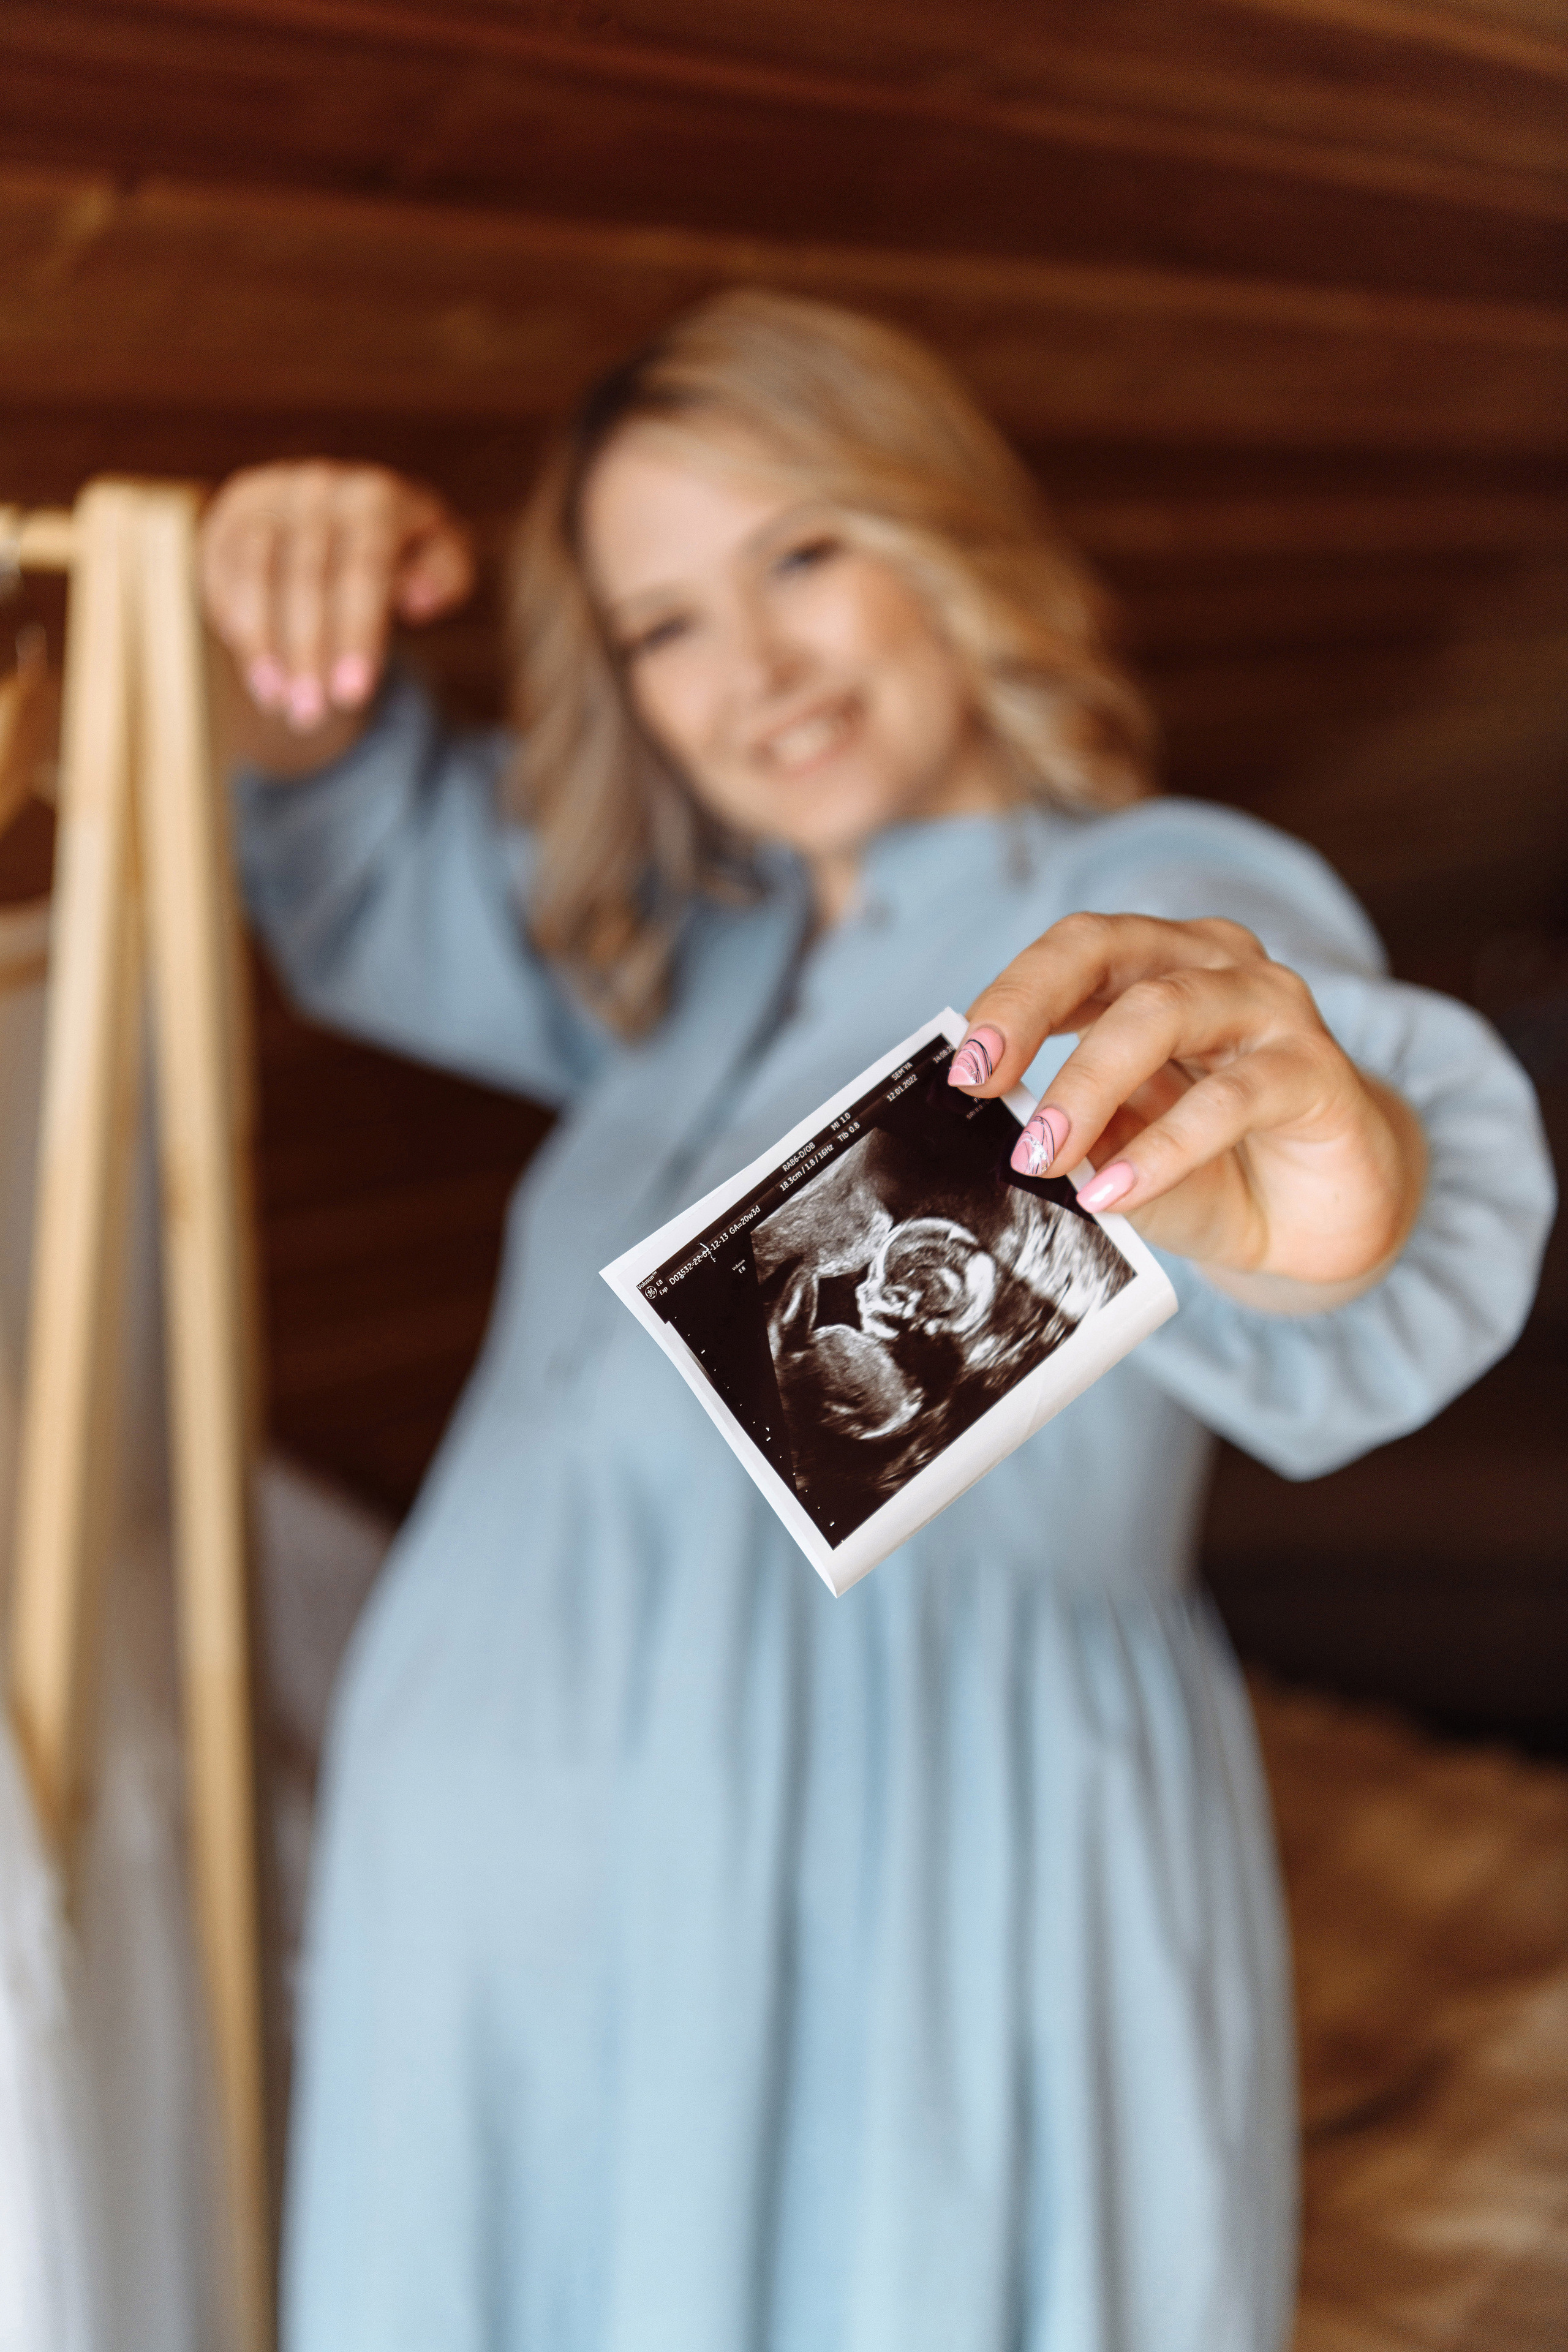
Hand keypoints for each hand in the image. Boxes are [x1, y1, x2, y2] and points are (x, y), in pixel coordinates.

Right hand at [199, 462, 474, 738]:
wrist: (349, 509)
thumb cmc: (405, 548)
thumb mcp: (443, 556)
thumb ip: (446, 574)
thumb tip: (417, 599)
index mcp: (376, 496)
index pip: (363, 570)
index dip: (355, 635)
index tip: (352, 695)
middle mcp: (318, 485)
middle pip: (306, 576)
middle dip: (307, 653)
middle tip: (312, 714)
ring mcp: (269, 494)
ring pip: (254, 573)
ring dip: (262, 645)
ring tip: (278, 703)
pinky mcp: (232, 511)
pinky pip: (223, 569)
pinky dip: (235, 624)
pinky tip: (258, 672)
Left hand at [950, 912, 1425, 1298]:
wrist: (1319, 1222)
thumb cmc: (1212, 1171)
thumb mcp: (1119, 1152)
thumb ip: (1069, 1136)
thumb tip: (995, 1136)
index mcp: (1156, 966)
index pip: (1074, 950)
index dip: (1011, 996)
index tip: (962, 1069)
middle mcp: (1214, 967)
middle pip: (1109, 949)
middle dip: (1031, 1010)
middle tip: (982, 1084)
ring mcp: (1272, 1009)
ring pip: (1165, 1012)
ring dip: (1089, 1085)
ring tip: (1043, 1157)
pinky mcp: (1317, 1072)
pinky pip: (1230, 1098)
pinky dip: (1162, 1148)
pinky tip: (1116, 1193)